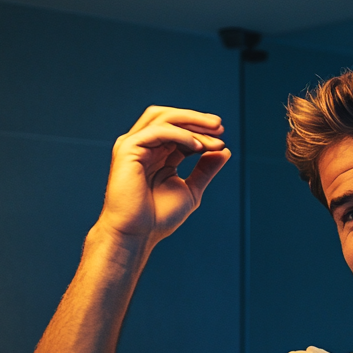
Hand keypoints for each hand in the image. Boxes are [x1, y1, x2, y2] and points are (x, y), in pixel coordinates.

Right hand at [97, 105, 230, 245]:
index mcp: (157, 154)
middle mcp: (144, 145)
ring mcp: (134, 145)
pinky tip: (197, 146)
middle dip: (196, 119)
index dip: (201, 131)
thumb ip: (205, 170)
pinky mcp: (128, 149)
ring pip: (163, 119)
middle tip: (220, 126)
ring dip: (190, 122)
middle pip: (170, 118)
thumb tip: (225, 150)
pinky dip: (179, 135)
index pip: (180, 132)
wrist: (137, 234)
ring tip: (213, 132)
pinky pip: (157, 131)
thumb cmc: (158, 218)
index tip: (222, 139)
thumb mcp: (190, 190)